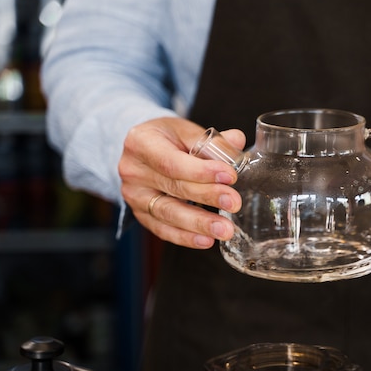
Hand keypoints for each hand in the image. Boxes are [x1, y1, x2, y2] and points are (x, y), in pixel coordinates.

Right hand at [118, 117, 245, 247]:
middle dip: (207, 197)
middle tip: (234, 203)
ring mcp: (134, 195)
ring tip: (224, 229)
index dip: (202, 171)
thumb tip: (237, 141)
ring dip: (199, 224)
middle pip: (173, 188)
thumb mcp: (185, 130)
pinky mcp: (140, 214)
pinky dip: (185, 237)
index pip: (172, 162)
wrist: (142, 149)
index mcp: (141, 142)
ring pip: (168, 213)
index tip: (230, 176)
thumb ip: (212, 139)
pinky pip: (163, 230)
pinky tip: (206, 240)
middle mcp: (132, 170)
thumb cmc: (167, 137)